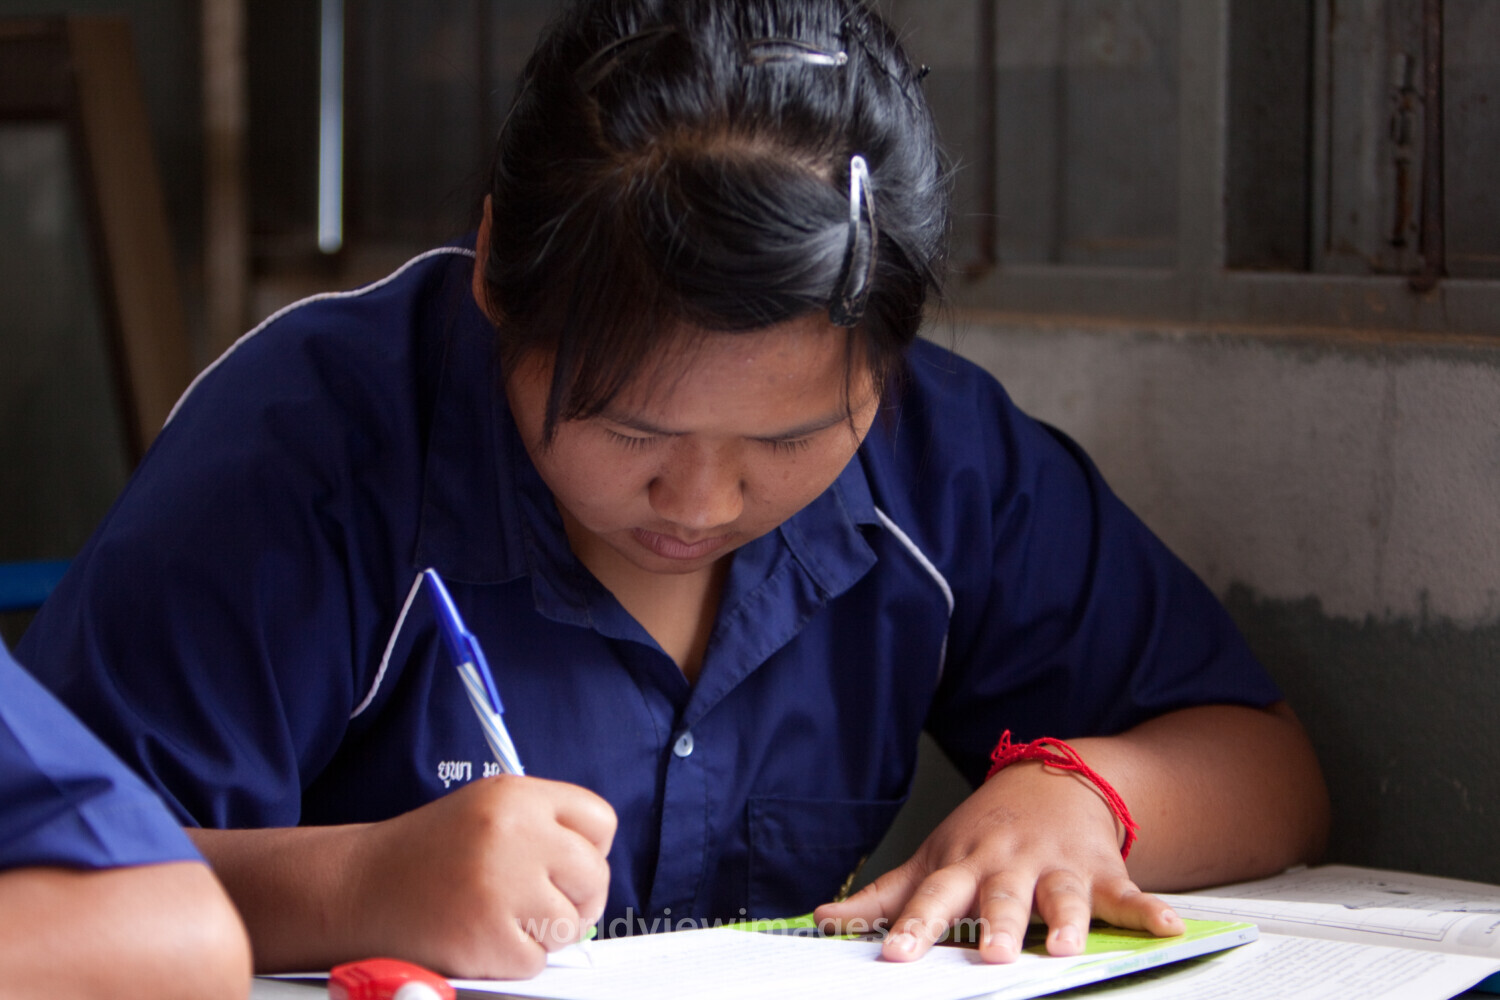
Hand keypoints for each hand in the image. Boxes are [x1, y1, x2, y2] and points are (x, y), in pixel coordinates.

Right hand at [347, 775, 614, 978]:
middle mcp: (514, 833)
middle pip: (595, 876)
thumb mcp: (487, 811)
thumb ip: (544, 827)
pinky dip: (514, 960)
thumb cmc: (427, 855)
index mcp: (517, 796)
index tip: (565, 865)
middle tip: (540, 904)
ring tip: (502, 918)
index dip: (590, 850)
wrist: (357, 888)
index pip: (601, 822)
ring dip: (544, 933)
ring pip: (571, 925)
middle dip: (577, 898)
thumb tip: (596, 872)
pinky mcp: (488, 937)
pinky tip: (481, 938)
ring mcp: (502, 886)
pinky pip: (537, 962)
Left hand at [814, 759, 1180, 963]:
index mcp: (963, 866)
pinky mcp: (1101, 871)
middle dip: (997, 924)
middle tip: (992, 953)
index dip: (914, 927)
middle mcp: (1009, 865)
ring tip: (1066, 945)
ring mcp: (1057, 867)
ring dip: (1066, 919)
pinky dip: (1150, 912)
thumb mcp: (932, 858)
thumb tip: (822, 921)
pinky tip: (1168, 928)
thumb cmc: (984, 832)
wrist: (1052, 778)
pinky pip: (1128, 895)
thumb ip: (883, 897)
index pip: (933, 898)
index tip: (896, 954)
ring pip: (1062, 895)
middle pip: (1001, 897)